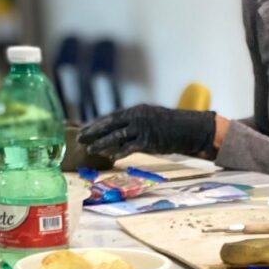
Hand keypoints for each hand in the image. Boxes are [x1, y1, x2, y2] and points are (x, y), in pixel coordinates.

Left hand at [77, 104, 215, 159]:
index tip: (84, 129)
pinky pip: (130, 148)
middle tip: (79, 138)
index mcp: (136, 110)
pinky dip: (119, 152)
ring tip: (90, 149)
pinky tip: (110, 157)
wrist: (189, 129)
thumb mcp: (150, 119)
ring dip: (101, 143)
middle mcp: (137, 117)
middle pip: (109, 124)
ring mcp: (142, 129)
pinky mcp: (149, 141)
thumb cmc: (171, 126)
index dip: (96, 124)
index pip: (111, 117)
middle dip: (93, 131)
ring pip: (116, 136)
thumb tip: (119, 133)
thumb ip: (135, 124)